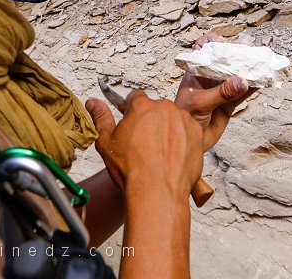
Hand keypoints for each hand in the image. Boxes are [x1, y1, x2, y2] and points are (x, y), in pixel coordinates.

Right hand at [85, 90, 203, 197]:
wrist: (158, 193)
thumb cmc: (132, 171)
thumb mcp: (106, 142)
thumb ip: (100, 117)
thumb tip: (93, 103)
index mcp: (142, 106)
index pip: (135, 97)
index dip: (132, 111)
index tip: (132, 123)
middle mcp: (165, 108)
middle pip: (156, 108)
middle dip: (151, 121)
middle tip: (144, 143)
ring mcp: (184, 120)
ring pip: (173, 119)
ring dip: (168, 130)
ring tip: (159, 152)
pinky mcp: (197, 133)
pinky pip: (188, 131)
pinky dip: (182, 140)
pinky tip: (172, 156)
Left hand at [174, 32, 255, 150]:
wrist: (188, 141)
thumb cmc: (184, 118)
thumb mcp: (200, 102)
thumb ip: (222, 93)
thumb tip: (243, 81)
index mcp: (196, 73)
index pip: (202, 52)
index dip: (211, 43)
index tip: (222, 39)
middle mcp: (208, 79)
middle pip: (224, 62)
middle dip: (236, 53)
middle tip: (248, 46)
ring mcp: (220, 91)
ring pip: (236, 76)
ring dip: (248, 69)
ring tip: (260, 61)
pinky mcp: (229, 104)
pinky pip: (243, 93)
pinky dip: (253, 87)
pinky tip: (262, 81)